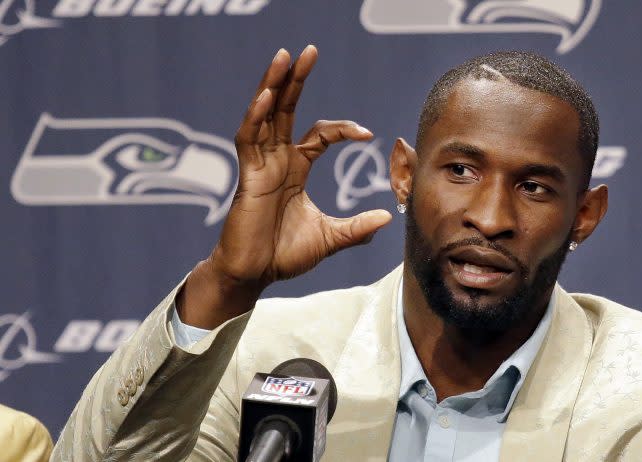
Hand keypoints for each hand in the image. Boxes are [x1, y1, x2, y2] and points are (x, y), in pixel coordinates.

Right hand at [178, 46, 391, 327]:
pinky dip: (256, 117)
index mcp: (295, 169)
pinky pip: (249, 139)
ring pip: (265, 115)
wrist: (255, 275)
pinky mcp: (247, 176)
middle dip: (297, 80)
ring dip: (274, 85)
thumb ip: (357, 228)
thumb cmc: (285, 255)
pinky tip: (266, 96)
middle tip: (309, 51)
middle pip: (286, 110)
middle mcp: (277, 160)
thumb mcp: (332, 238)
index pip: (320, 134)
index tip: (368, 134)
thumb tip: (388, 218)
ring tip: (285, 57)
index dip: (343, 129)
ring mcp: (260, 165)